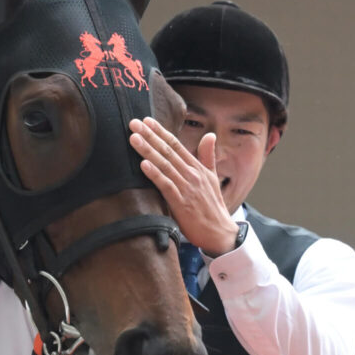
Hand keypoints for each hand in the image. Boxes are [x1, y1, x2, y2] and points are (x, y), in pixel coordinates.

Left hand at [129, 116, 237, 255]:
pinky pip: (166, 185)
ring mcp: (186, 188)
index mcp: (197, 168)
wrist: (220, 233)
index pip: (176, 145)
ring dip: (148, 150)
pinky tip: (143, 164)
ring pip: (164, 165)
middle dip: (150, 136)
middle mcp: (191, 174)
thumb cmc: (213, 208)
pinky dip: (155, 174)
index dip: (160, 132)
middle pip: (167, 151)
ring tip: (134, 138)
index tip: (146, 121)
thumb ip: (207, 156)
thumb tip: (210, 135)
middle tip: (134, 123)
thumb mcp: (213, 178)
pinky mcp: (181, 203)